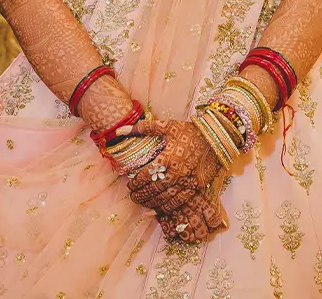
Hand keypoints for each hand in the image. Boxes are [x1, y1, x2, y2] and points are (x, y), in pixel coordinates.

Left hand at [125, 119, 226, 242]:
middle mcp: (177, 174)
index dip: (135, 183)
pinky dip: (167, 208)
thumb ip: (141, 128)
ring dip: (151, 204)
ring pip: (165, 200)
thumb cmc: (189, 131)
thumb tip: (119, 131)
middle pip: (154, 191)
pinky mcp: (196, 188)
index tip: (129, 185)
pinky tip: (159, 209)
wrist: (216, 139)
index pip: (146, 176)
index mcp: (167, 159)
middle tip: (132, 196)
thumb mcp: (165, 126)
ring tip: (142, 203)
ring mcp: (187, 183)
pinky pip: (179, 203)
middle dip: (141, 196)